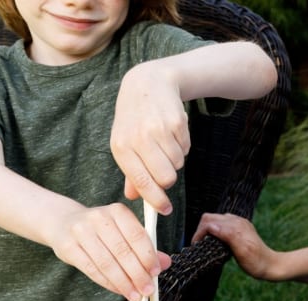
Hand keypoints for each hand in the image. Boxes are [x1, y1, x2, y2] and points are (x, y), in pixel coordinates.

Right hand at [49, 203, 171, 300]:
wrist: (64, 222)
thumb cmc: (102, 229)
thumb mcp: (124, 231)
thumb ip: (145, 246)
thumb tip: (165, 263)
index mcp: (117, 211)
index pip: (137, 235)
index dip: (148, 256)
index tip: (156, 272)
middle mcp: (98, 218)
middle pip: (122, 251)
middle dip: (138, 274)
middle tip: (148, 290)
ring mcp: (80, 232)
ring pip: (106, 263)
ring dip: (124, 283)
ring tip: (135, 295)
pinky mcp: (68, 247)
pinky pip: (92, 270)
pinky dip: (108, 283)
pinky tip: (119, 290)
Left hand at [110, 63, 189, 214]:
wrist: (148, 84)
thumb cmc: (134, 119)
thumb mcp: (124, 143)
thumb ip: (130, 172)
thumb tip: (134, 197)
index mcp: (121, 147)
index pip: (141, 182)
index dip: (155, 200)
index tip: (164, 210)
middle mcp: (139, 139)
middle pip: (166, 178)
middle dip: (168, 178)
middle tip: (164, 169)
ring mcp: (158, 130)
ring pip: (177, 164)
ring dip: (174, 159)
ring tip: (164, 143)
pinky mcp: (176, 123)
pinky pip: (185, 149)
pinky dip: (181, 146)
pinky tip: (171, 133)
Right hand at [192, 213, 275, 279]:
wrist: (271, 264)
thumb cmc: (256, 262)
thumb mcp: (242, 252)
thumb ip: (228, 236)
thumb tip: (211, 226)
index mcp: (236, 227)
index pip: (209, 222)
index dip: (199, 233)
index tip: (196, 246)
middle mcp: (237, 221)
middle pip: (210, 218)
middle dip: (201, 229)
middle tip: (199, 244)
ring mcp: (239, 223)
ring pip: (215, 219)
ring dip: (207, 229)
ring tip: (205, 243)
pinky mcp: (240, 227)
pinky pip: (222, 223)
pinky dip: (215, 230)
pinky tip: (216, 241)